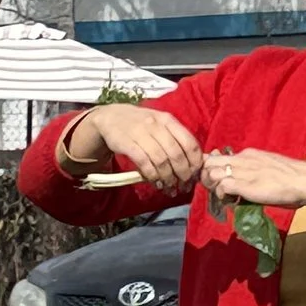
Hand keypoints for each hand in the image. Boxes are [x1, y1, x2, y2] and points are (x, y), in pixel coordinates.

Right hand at [65, 103, 202, 194]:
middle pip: (176, 155)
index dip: (195, 163)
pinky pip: (144, 163)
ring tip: (169, 188)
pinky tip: (155, 183)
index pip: (190, 143)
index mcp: (168, 120)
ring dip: (167, 179)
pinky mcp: (127, 144)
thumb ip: (176, 139)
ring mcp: (141, 134)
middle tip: (183, 186)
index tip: (195, 176)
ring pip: (161, 161)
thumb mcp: (160, 125)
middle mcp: (156, 125)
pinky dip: (152, 176)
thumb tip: (196, 162)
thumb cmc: (140, 125)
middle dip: (183, 175)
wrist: (110, 118)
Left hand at [200, 149, 305, 241]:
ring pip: (211, 174)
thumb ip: (252, 173)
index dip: (212, 170)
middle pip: (209, 163)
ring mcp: (244, 171)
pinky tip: (230, 201)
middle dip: (206, 178)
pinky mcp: (247, 184)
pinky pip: (222, 186)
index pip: (218, 157)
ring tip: (224, 198)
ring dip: (213, 188)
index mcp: (248, 154)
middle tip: (216, 192)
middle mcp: (243, 159)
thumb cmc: (291, 180)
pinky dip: (222, 195)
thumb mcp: (267, 170)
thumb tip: (242, 184)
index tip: (217, 182)